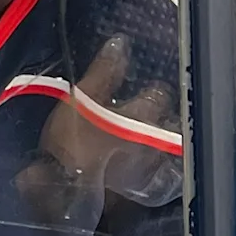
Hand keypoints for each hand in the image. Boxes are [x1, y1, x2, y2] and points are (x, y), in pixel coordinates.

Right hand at [16, 35, 179, 225]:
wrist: (63, 194)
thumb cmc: (70, 141)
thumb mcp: (80, 99)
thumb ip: (104, 71)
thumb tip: (121, 41)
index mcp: (143, 114)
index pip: (160, 93)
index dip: (152, 88)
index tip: (144, 87)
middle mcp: (157, 140)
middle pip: (172, 122)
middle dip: (166, 116)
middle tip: (152, 113)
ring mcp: (154, 168)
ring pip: (172, 149)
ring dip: (167, 141)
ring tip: (155, 138)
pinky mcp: (146, 192)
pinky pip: (164, 178)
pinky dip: (163, 170)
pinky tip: (153, 168)